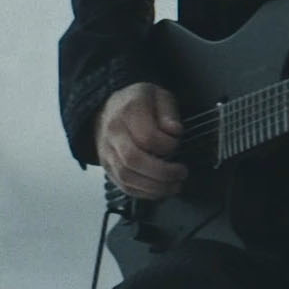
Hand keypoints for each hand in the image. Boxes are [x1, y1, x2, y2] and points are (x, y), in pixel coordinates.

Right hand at [94, 82, 188, 198]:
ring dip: (155, 187)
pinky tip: (160, 190)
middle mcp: (114, 132)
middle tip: (181, 173)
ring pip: (127, 176)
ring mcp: (107, 151)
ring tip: (175, 186)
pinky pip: (123, 186)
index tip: (177, 143)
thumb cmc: (138, 103)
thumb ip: (169, 112)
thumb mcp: (159, 95)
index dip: (167, 145)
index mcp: (129, 112)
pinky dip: (144, 193)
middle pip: (134, 159)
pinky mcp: (107, 167)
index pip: (147, 136)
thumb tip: (174, 131)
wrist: (108, 109)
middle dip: (163, 172)